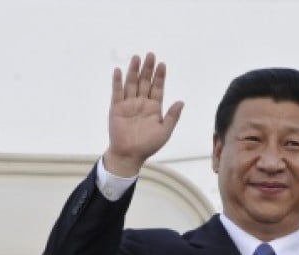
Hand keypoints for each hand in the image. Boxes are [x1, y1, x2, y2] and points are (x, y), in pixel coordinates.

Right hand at [104, 52, 183, 176]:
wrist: (130, 154)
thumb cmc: (149, 145)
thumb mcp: (165, 131)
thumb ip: (172, 116)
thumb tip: (181, 101)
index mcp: (154, 108)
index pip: (158, 88)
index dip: (160, 77)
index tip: (162, 64)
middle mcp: (141, 103)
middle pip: (145, 82)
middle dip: (148, 69)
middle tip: (151, 55)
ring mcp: (129, 104)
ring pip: (132, 83)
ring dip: (134, 71)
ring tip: (137, 58)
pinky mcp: (116, 108)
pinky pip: (117, 92)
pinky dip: (117, 82)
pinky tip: (118, 71)